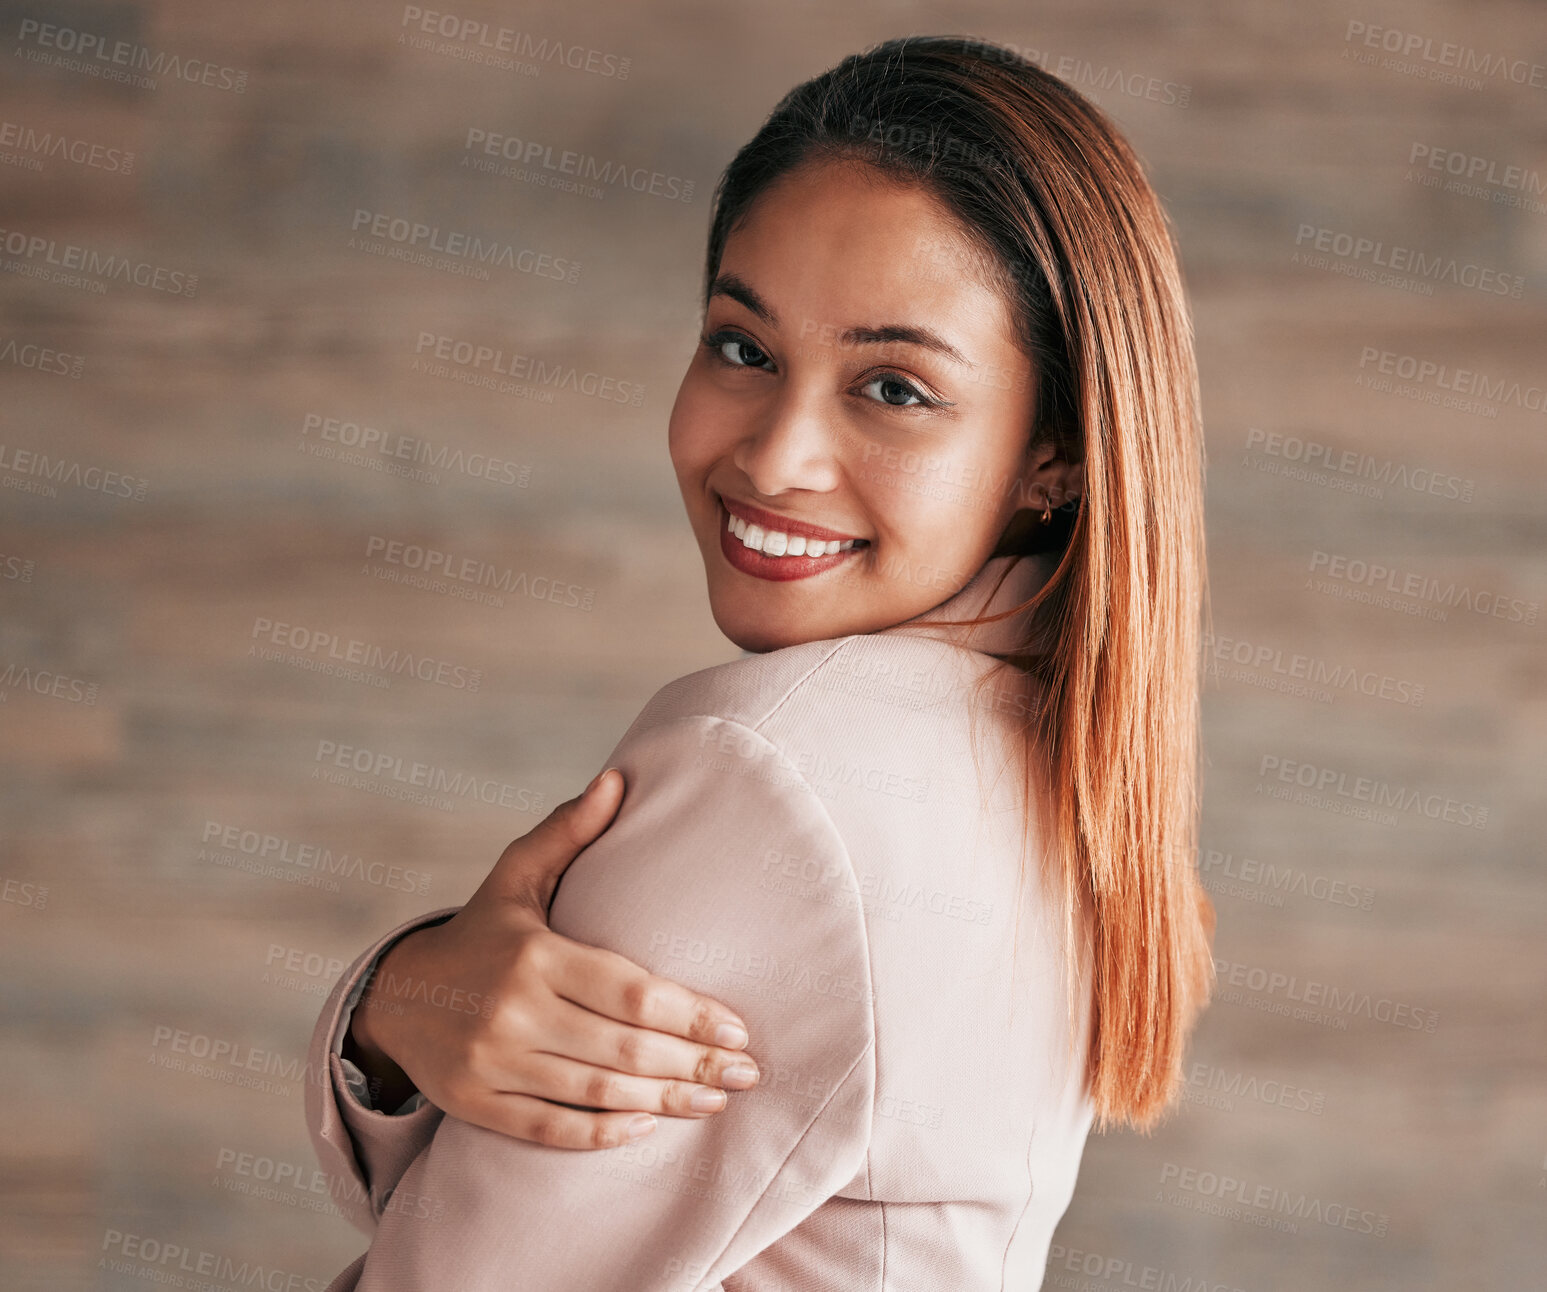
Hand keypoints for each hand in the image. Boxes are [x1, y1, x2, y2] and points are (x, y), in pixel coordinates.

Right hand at [342, 768, 761, 1148]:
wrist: (397, 995)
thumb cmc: (482, 930)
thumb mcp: (517, 874)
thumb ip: (568, 831)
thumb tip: (617, 779)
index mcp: (534, 954)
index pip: (629, 992)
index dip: (689, 1015)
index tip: (737, 1028)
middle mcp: (513, 1010)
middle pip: (622, 1048)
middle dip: (693, 1065)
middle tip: (747, 1073)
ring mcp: (492, 1062)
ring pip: (594, 1092)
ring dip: (663, 1102)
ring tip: (716, 1100)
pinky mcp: (475, 1104)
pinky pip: (548, 1129)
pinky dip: (600, 1135)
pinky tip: (645, 1129)